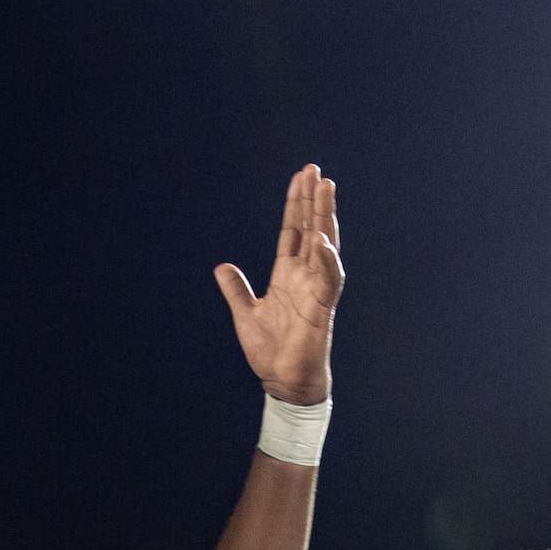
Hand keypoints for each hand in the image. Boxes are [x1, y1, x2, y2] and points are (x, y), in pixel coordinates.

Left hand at [215, 165, 341, 404]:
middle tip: (315, 170)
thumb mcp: (245, 312)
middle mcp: (305, 276)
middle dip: (313, 199)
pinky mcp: (322, 308)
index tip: (301, 178)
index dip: (296, 204)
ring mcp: (315, 289)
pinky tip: (323, 239)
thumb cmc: (270, 350)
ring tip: (326, 188)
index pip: (294, 230)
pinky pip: (329, 280)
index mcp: (287, 274)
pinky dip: (327, 260)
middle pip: (311, 228)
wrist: (282, 380)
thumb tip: (221, 267)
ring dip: (325, 216)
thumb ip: (236, 289)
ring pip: (325, 244)